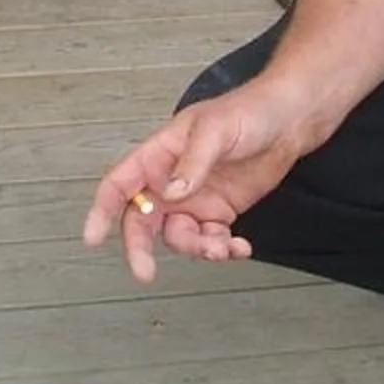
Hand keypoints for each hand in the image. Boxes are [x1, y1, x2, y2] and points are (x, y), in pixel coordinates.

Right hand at [80, 82, 314, 282]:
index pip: (119, 183)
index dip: (102, 210)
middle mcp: (170, 181)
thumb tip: (171, 194)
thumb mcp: (216, 130)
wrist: (290, 121)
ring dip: (196, 249)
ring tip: (222, 248)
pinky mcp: (219, 213)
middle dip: (140, 248)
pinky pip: (210, 241)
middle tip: (145, 272)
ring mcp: (194, 199)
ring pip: (178, 237)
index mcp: (159, 155)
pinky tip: (239, 248)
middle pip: (141, 221)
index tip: (93, 237)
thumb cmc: (248, 111)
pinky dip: (221, 250)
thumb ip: (192, 163)